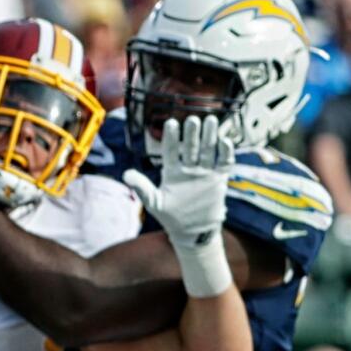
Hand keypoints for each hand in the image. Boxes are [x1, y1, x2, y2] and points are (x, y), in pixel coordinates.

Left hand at [123, 115, 234, 297]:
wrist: (193, 231)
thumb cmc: (170, 216)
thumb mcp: (154, 202)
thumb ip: (142, 187)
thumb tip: (125, 174)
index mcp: (172, 171)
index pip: (171, 150)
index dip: (171, 137)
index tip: (171, 123)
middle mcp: (188, 168)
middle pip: (191, 146)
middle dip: (192, 133)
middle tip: (193, 119)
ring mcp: (204, 172)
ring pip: (207, 150)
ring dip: (209, 136)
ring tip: (211, 120)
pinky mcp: (218, 179)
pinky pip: (223, 163)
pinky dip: (225, 152)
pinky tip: (224, 140)